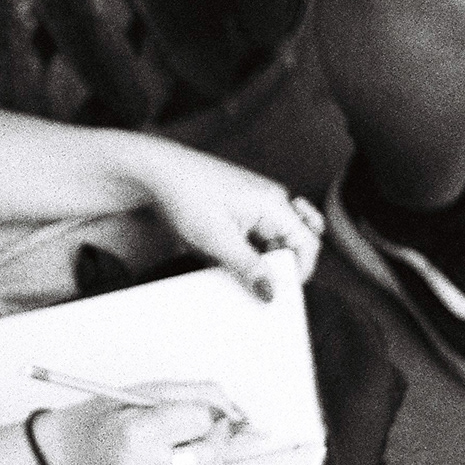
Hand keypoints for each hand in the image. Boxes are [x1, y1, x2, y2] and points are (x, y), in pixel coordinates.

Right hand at [33, 383, 253, 464]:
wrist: (80, 452)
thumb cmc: (111, 415)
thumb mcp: (148, 391)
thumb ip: (195, 394)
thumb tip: (235, 410)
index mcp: (138, 432)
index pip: (198, 420)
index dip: (211, 409)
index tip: (208, 404)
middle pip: (210, 453)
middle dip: (220, 434)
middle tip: (213, 421)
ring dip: (213, 449)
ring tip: (192, 434)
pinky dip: (199, 464)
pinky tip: (180, 451)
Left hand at [142, 149, 321, 298]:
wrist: (156, 171)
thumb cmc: (186, 194)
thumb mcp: (218, 240)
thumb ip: (249, 268)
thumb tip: (271, 292)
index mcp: (274, 204)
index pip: (308, 243)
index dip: (299, 271)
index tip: (278, 292)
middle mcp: (271, 201)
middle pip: (293, 243)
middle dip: (279, 266)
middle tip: (257, 282)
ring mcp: (256, 203)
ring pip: (272, 241)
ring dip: (259, 259)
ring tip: (232, 265)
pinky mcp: (240, 208)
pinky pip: (254, 235)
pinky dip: (245, 250)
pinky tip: (222, 255)